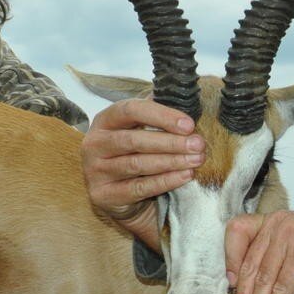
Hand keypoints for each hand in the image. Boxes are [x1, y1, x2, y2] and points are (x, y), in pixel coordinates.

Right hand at [80, 99, 205, 250]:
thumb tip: (183, 99)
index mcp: (104, 120)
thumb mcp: (137, 130)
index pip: (130, 110)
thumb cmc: (132, 155)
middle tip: (198, 144)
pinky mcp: (104, 194)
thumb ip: (154, 116)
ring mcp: (95, 170)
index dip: (161, 116)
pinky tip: (184, 176)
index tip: (188, 124)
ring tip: (196, 160)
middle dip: (170, 142)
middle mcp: (95, 143)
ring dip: (171, 161)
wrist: (116, 195)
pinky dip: (165, 181)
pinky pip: (139, 187)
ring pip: (137, 164)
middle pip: (134, 140)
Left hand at [225, 210, 293, 293]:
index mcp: (272, 221)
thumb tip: (243, 287)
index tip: (231, 287)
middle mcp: (277, 226)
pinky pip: (282, 291)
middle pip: (249, 268)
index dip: (229, 260)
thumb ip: (271, 255)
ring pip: (263, 283)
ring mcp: (289, 240)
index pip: (236, 231)